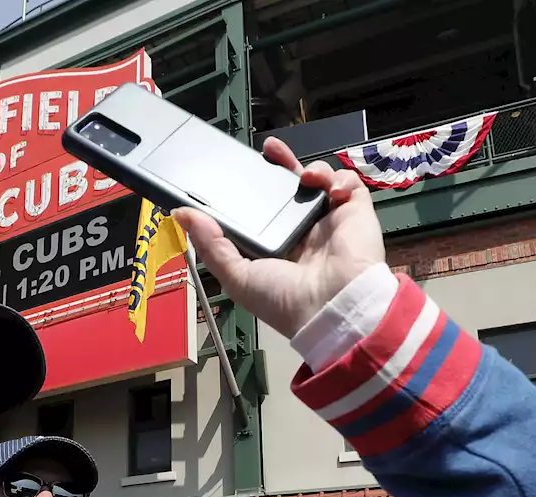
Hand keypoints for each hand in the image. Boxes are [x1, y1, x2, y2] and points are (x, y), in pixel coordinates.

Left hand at [171, 137, 385, 338]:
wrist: (332, 307)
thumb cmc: (283, 299)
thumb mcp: (236, 275)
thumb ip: (210, 243)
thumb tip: (181, 214)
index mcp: (275, 247)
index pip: (262, 210)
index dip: (251, 189)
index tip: (237, 170)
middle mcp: (302, 232)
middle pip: (289, 188)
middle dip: (280, 166)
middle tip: (268, 149)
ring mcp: (329, 221)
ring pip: (318, 181)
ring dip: (312, 170)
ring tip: (305, 177)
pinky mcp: (354, 212)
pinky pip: (347, 183)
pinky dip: (338, 178)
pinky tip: (330, 190)